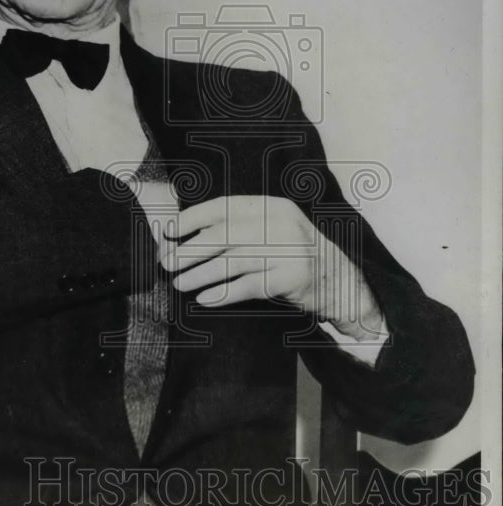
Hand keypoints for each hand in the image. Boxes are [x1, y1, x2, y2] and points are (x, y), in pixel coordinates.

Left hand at [161, 195, 382, 339]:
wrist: (339, 278)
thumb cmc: (292, 253)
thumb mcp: (270, 229)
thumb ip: (236, 228)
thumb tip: (183, 235)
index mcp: (271, 206)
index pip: (224, 207)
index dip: (192, 219)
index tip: (168, 232)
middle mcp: (281, 224)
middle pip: (224, 235)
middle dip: (189, 250)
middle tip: (166, 263)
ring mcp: (290, 251)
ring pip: (233, 261)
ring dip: (200, 274)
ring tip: (179, 283)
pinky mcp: (294, 278)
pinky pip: (250, 286)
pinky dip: (223, 293)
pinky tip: (204, 298)